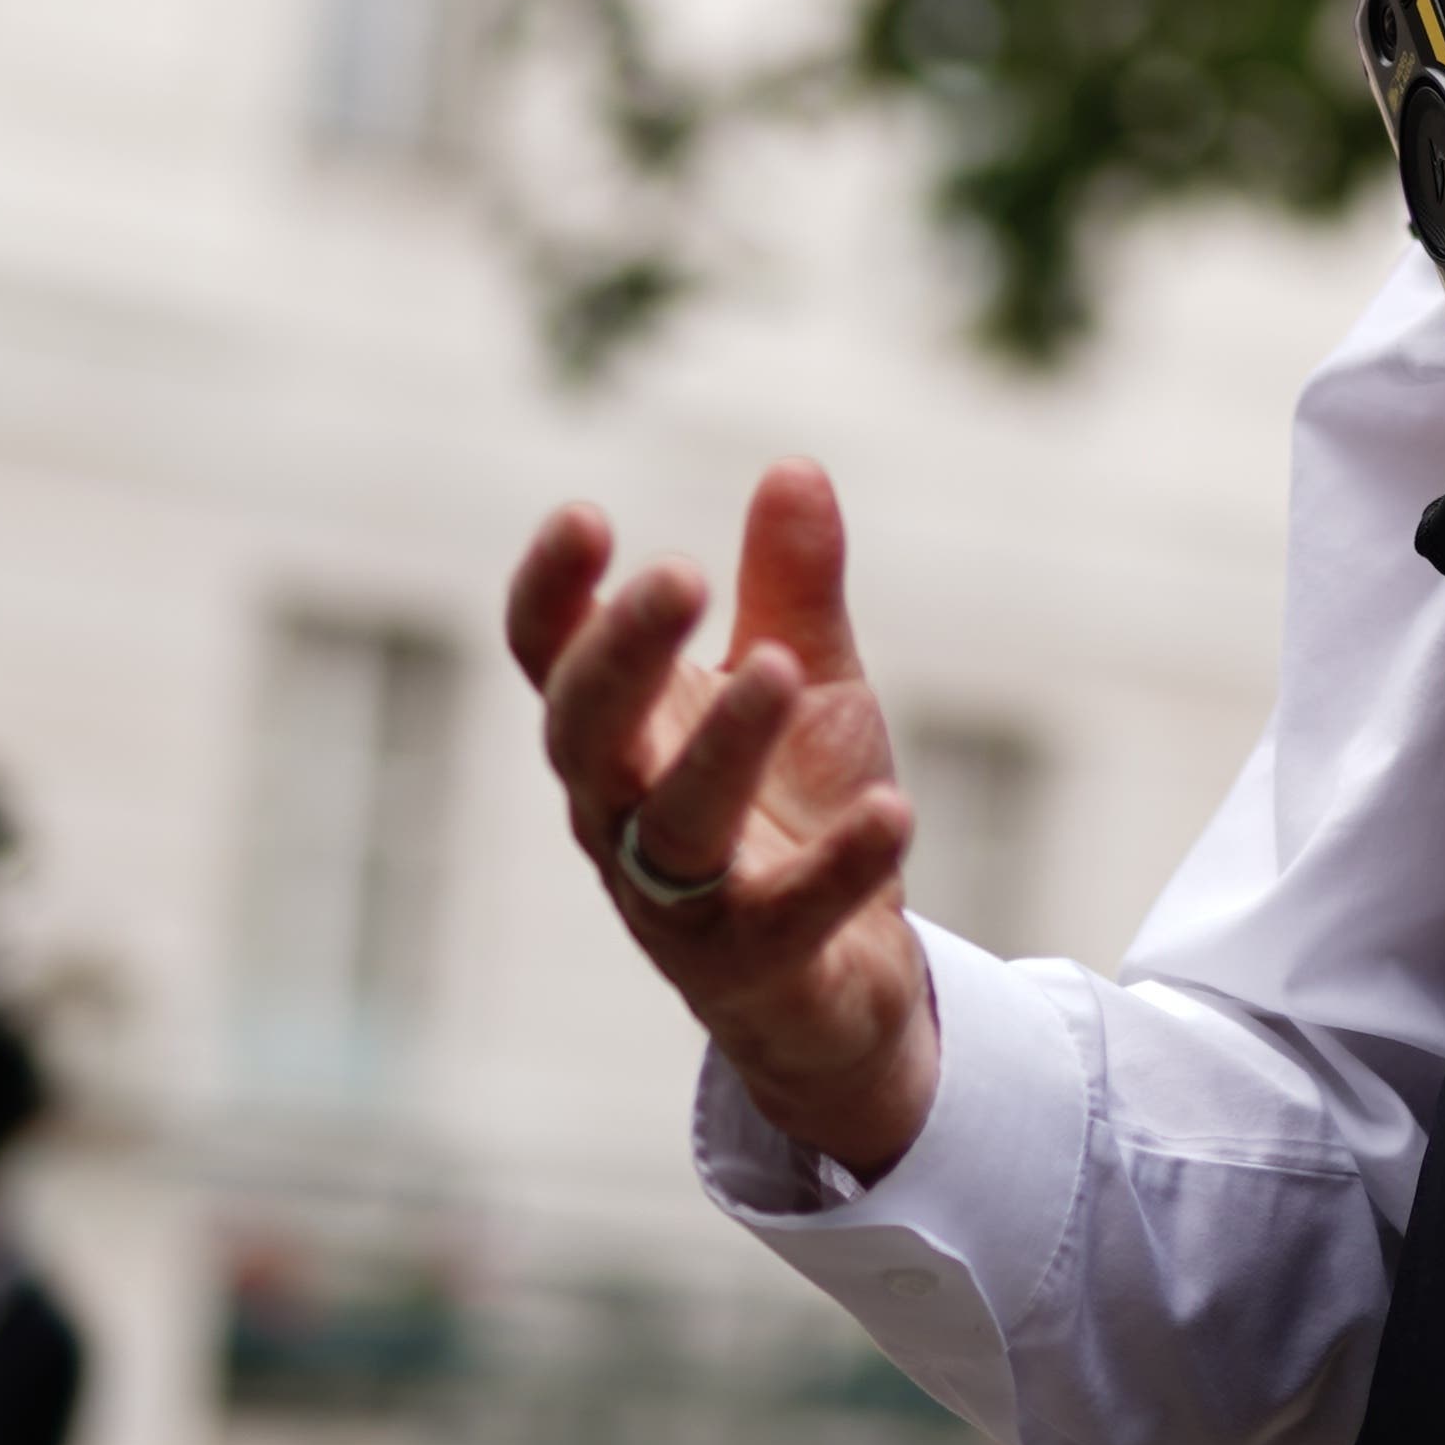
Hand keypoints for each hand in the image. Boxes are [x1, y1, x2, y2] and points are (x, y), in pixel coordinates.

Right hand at [504, 463, 933, 1175]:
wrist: (837, 979)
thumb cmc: (794, 809)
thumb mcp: (809, 683)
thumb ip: (793, 588)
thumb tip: (795, 465)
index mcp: (623, 737)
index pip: (550, 661)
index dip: (552, 594)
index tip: (586, 517)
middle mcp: (625, 817)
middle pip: (586, 735)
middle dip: (621, 656)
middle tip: (676, 575)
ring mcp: (680, 902)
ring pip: (673, 825)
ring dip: (723, 747)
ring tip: (782, 670)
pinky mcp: (756, 967)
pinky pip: (786, 918)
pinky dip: (838, 868)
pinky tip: (893, 810)